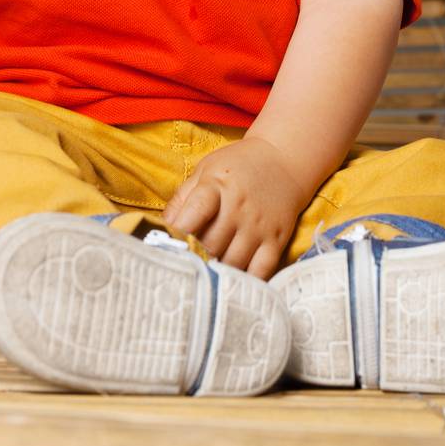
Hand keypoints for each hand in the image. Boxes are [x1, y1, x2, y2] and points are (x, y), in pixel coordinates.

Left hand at [162, 136, 309, 281]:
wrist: (283, 160)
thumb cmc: (237, 167)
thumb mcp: (205, 170)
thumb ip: (182, 199)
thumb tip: (161, 229)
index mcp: (217, 185)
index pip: (196, 212)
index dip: (180, 233)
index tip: (167, 248)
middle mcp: (239, 207)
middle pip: (212, 245)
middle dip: (195, 259)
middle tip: (183, 270)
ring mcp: (259, 226)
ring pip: (233, 263)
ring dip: (216, 274)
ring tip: (203, 280)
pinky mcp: (277, 240)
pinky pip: (261, 271)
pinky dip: (245, 283)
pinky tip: (232, 285)